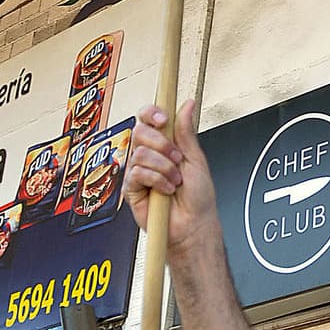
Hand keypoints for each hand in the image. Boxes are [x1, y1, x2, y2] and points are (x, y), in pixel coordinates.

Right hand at [124, 101, 220, 255]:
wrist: (194, 224)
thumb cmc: (198, 197)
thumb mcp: (196, 158)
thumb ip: (186, 132)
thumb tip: (187, 105)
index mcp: (164, 144)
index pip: (148, 119)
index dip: (151, 113)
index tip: (163, 119)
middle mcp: (149, 155)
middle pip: (140, 131)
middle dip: (162, 144)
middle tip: (176, 159)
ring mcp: (139, 171)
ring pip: (140, 153)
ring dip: (164, 168)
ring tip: (175, 181)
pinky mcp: (131, 188)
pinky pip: (137, 173)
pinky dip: (157, 181)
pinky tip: (165, 190)